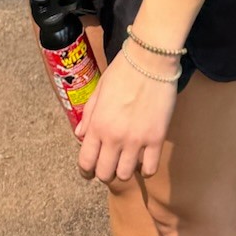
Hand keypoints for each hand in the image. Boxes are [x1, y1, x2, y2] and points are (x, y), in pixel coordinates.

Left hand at [76, 49, 176, 184]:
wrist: (150, 59)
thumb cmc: (122, 70)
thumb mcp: (99, 89)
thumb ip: (89, 114)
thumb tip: (79, 135)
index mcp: (98, 124)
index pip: (86, 162)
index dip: (86, 171)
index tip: (89, 172)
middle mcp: (114, 137)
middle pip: (105, 174)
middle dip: (104, 172)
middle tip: (109, 164)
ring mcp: (136, 140)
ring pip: (125, 175)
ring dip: (124, 171)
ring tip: (126, 160)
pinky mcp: (156, 139)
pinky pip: (150, 168)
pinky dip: (145, 169)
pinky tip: (144, 160)